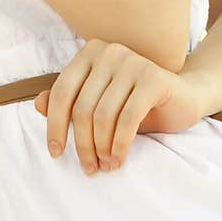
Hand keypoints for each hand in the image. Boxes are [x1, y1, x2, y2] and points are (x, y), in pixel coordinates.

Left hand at [33, 40, 206, 174]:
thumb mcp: (100, 105)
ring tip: (106, 166)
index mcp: (91, 53)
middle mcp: (109, 52)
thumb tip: (37, 104)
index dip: (54, 126)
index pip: (61, 92)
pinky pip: (127, 119)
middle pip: (81, 107)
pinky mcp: (153, 78)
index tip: (56, 154)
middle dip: (82, 144)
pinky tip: (119, 160)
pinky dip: (119, 145)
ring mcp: (132, 62)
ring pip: (102, 115)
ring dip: (101, 148)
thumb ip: (70, 102)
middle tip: (88, 168)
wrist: (184, 98)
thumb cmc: (136, 103)